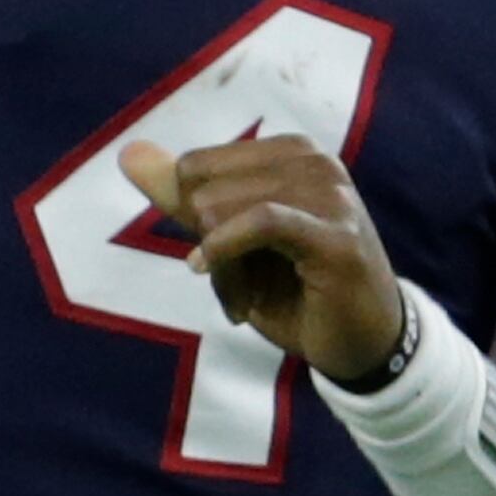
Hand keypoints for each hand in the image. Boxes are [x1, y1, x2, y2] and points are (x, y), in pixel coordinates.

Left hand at [119, 135, 409, 382]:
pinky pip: (260, 222)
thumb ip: (183, 197)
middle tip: (239, 287)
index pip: (198, 166)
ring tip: (247, 300)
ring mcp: (330, 194)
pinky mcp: (335, 236)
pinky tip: (228, 292)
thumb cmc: (298, 289)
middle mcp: (314, 160)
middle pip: (206, 188)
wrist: (365, 342)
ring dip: (223, 270)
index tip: (217, 260)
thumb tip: (129, 152)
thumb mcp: (232, 241)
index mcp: (292, 152)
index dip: (194, 219)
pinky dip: (228, 253)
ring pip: (224, 209)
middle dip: (207, 245)